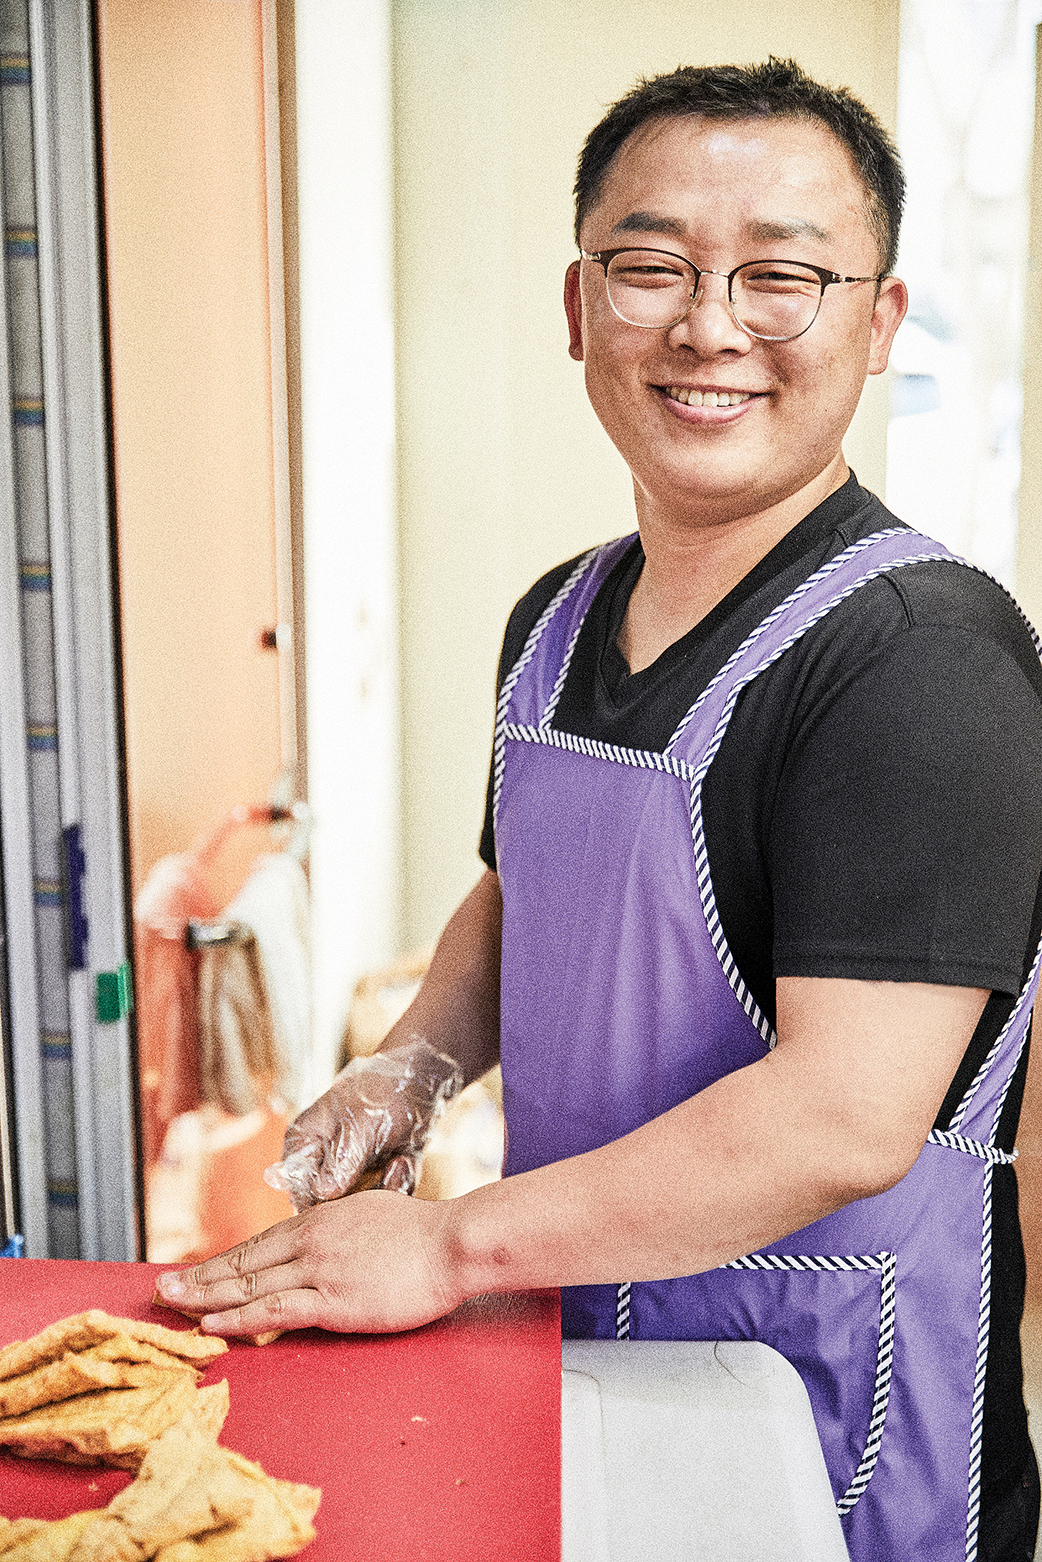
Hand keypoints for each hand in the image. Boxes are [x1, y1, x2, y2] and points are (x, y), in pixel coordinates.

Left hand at [155, 1190, 462, 1336]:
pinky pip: (273, 1311)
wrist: (452, 1244)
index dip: (222, 1261)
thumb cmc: (423, 1234)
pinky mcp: (332, 1301)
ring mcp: (318, 1270)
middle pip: (242, 1263)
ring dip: (204, 1298)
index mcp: (320, 1220)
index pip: (258, 1244)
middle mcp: (310, 1241)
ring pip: (248, 1286)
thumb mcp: (371, 1216)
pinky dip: (237, 1319)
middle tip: (161, 1289)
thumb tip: (324, 1243)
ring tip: (172, 1305)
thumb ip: (341, 1231)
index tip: (194, 1270)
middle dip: (199, 1277)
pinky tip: (212, 1325)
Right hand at [265, 1037, 462, 1208]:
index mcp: (304, 1144)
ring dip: (386, 1187)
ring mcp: (350, 1172)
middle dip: (365, 1194)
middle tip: (387, 1169)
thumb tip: (323, 1192)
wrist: (421, 1079)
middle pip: (331, 1206)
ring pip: (362, 1206)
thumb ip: (340, 1159)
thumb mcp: (360, 1124)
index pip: (298, 1190)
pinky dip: (400, 1180)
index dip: (323, 1202)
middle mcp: (322, 1162)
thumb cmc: (383, 1092)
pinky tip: (405, 1159)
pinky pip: (384, 1197)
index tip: (352, 1194)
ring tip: (399, 1159)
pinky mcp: (376, 1177)